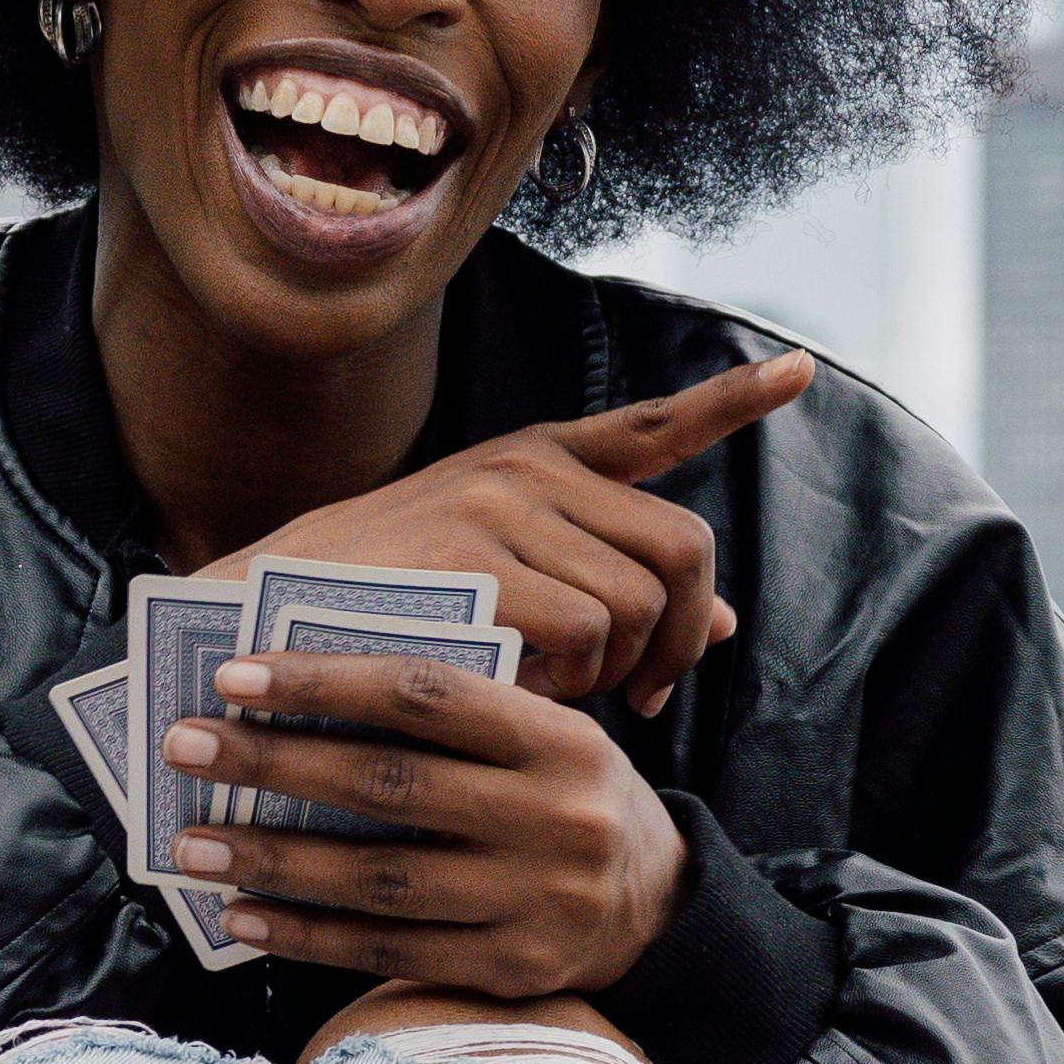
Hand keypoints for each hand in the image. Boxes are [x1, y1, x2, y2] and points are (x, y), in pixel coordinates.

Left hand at [168, 648, 690, 998]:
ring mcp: (536, 903)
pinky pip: (391, 951)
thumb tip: (297, 698)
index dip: (325, 680)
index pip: (426, 694)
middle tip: (185, 748)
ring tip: (193, 844)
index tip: (235, 675)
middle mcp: (554, 819)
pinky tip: (244, 915)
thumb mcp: (545, 737)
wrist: (659, 910)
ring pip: (380, 878)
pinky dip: (309, 934)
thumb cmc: (567, 798)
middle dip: (273, 763)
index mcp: (558, 739)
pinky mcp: (513, 971)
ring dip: (274, 858)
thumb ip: (455, 717)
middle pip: (389, 784)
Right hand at [221, 352, 811, 707]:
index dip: (731, 403)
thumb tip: (729, 623)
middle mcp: (528, 469)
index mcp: (536, 463)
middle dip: (683, 636)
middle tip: (647, 693)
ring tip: (555, 687)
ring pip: (638, 601)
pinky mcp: (475, 558)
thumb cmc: (388, 614)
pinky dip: (572, 682)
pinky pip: (586, 632)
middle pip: (683, 549)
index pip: (652, 426)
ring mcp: (501, 507)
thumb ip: (613, 588)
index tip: (799, 370)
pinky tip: (520, 685)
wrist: (265, 620)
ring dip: (616, 671)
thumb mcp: (506, 583)